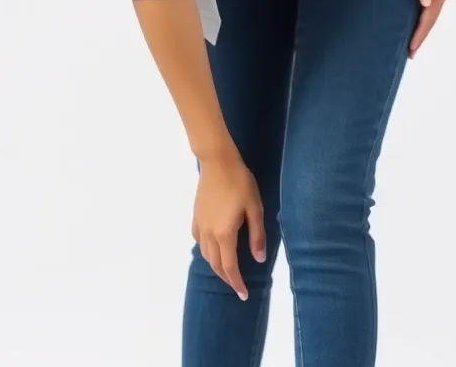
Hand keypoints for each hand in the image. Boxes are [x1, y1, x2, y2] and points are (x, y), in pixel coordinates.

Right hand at [191, 146, 265, 300]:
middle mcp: (209, 233)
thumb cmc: (240, 182)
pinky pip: (198, 240)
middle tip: (238, 286)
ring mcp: (200, 224)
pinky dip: (205, 250)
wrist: (217, 161)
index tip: (243, 294)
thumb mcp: (254, 207)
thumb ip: (256, 235)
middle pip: (215, 264)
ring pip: (205, 254)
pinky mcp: (196, 215)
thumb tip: (258, 259)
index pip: (230, 266)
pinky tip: (211, 248)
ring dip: (216, 266)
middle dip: (226, 278)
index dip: (236, 283)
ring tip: (227, 270)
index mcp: (224, 233)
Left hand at [409, 0, 455, 58]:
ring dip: (423, 25)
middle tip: (410, 52)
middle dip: (421, 34)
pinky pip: (431, 1)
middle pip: (432, 17)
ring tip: (414, 38)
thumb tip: (424, 5)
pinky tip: (418, 14)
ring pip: (432, 10)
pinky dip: (424, 12)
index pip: (429, 17)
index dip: (420, 33)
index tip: (411, 49)